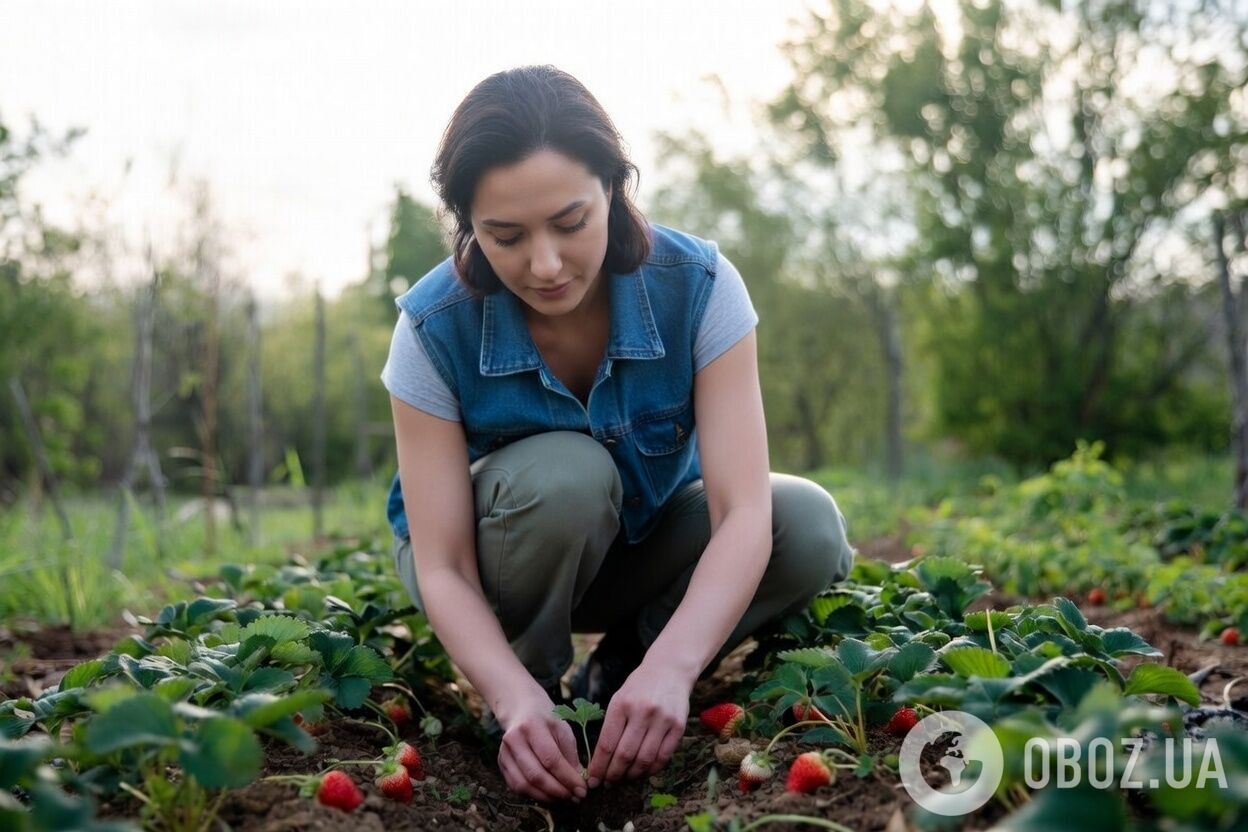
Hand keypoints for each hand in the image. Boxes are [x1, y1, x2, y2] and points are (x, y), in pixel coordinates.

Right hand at [496, 691, 588, 802]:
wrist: (522, 710)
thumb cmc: (546, 720)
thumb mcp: (563, 730)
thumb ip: (571, 755)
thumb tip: (579, 782)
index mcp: (532, 726)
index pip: (551, 759)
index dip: (567, 778)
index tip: (582, 789)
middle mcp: (514, 740)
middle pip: (536, 775)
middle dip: (558, 791)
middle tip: (575, 798)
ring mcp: (504, 752)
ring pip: (524, 785)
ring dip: (547, 797)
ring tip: (564, 798)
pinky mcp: (501, 763)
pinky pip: (516, 787)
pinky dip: (534, 795)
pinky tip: (549, 795)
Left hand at [585, 660, 690, 785]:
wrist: (670, 670)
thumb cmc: (639, 687)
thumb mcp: (619, 699)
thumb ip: (611, 727)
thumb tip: (601, 760)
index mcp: (622, 704)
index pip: (607, 743)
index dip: (599, 766)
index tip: (593, 779)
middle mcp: (642, 711)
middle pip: (625, 755)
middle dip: (613, 775)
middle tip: (608, 784)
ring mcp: (663, 719)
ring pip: (644, 759)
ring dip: (632, 775)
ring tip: (624, 780)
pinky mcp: (678, 726)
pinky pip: (663, 757)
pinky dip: (651, 770)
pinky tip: (642, 772)